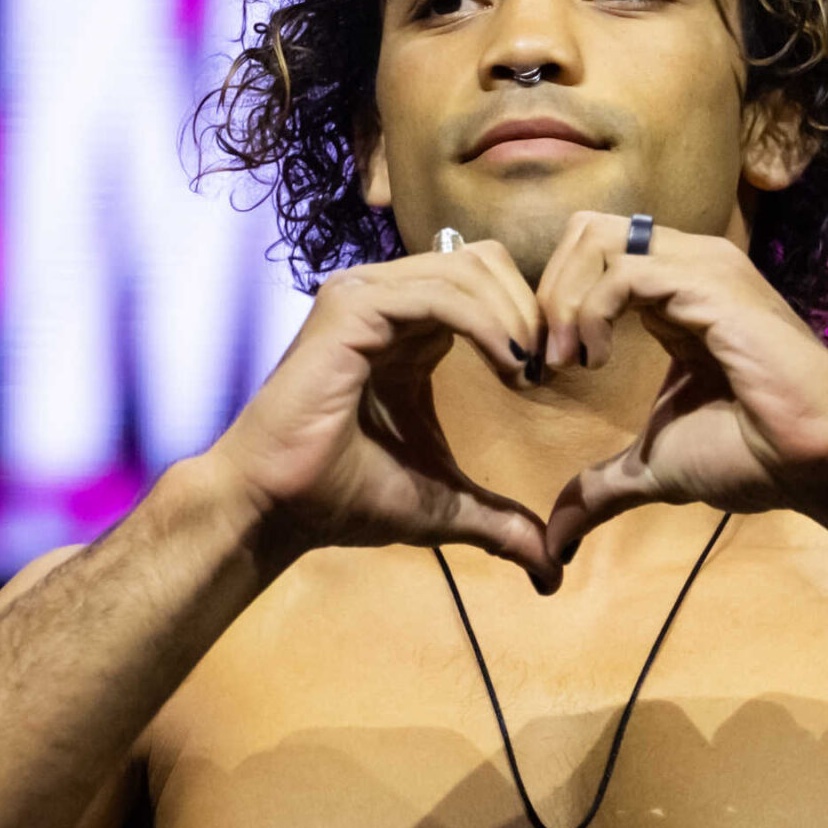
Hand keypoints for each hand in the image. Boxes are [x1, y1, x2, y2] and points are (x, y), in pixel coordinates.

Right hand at [203, 241, 558, 587]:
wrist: (277, 508)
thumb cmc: (342, 498)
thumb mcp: (442, 504)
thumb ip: (498, 522)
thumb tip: (550, 567)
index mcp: (407, 331)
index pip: (484, 283)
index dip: (527, 319)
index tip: (549, 377)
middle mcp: (386, 300)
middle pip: (483, 260)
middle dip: (529, 307)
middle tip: (548, 367)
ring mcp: (364, 296)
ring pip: (466, 268)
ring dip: (514, 314)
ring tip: (528, 369)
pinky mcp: (352, 308)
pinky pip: (439, 293)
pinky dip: (486, 321)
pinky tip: (508, 362)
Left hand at [532, 211, 827, 561]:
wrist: (821, 461)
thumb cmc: (756, 456)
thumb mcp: (655, 468)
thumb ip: (602, 488)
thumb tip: (558, 542)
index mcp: (674, 295)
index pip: (592, 255)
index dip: (553, 303)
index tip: (545, 370)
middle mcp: (688, 267)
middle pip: (586, 230)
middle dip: (549, 290)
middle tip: (549, 359)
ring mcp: (702, 270)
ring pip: (598, 237)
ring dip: (563, 299)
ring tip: (568, 360)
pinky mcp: (710, 286)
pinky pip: (623, 270)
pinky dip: (589, 311)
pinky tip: (596, 360)